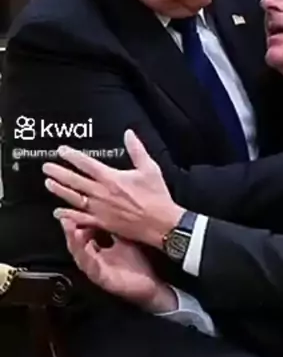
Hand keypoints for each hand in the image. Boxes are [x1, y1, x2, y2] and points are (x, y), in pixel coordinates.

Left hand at [43, 129, 184, 246]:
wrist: (161, 223)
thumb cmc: (156, 196)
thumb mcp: (149, 168)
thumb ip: (137, 150)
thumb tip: (129, 134)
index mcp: (111, 178)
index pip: (86, 164)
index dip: (72, 156)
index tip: (62, 151)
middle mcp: (102, 193)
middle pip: (75, 180)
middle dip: (59, 172)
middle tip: (47, 167)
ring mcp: (100, 209)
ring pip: (74, 198)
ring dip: (59, 190)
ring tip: (48, 184)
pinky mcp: (102, 222)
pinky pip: (81, 218)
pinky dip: (68, 215)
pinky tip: (58, 212)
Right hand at [59, 218, 177, 311]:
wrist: (150, 286)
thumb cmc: (136, 264)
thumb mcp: (123, 239)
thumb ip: (112, 226)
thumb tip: (105, 206)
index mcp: (95, 250)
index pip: (81, 233)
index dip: (75, 222)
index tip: (70, 208)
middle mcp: (92, 261)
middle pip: (76, 244)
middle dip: (70, 230)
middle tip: (64, 217)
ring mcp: (96, 271)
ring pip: (81, 256)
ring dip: (75, 243)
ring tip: (72, 230)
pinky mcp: (103, 280)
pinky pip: (93, 268)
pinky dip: (88, 258)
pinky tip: (87, 248)